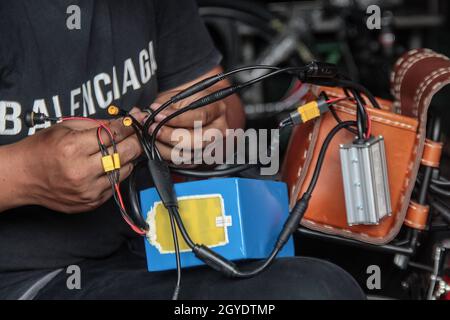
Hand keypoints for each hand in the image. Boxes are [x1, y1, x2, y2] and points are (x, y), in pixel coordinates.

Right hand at [8, 109, 145, 212]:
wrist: (23, 177)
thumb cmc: (42, 149)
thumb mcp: (67, 127)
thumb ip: (99, 124)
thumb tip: (125, 121)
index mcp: (74, 148)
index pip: (113, 135)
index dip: (128, 126)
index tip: (136, 121)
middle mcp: (82, 172)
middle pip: (125, 154)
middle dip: (135, 142)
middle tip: (136, 135)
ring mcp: (88, 190)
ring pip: (124, 171)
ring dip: (128, 159)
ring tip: (121, 150)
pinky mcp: (91, 202)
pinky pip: (115, 185)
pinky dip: (117, 173)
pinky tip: (110, 166)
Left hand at [148, 84, 244, 162]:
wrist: (208, 110)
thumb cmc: (194, 100)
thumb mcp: (183, 95)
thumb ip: (167, 104)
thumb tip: (151, 114)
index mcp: (217, 110)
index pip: (200, 117)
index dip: (176, 119)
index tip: (158, 116)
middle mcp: (220, 130)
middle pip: (197, 141)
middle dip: (170, 136)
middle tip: (153, 129)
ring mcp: (214, 147)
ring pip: (189, 155)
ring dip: (166, 148)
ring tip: (153, 137)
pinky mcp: (205, 160)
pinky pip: (185, 163)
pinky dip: (169, 156)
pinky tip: (160, 146)